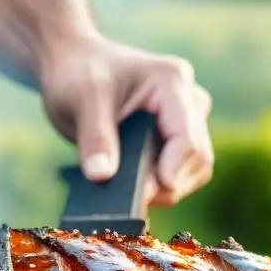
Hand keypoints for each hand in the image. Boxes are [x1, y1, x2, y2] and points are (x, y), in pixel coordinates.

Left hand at [39, 38, 213, 208]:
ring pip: (193, 171)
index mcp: (172, 82)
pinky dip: (159, 189)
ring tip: (125, 196)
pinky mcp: (175, 139)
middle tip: (128, 203)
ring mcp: (186, 121)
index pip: (187, 138)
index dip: (172, 171)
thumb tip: (102, 177)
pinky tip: (130, 194)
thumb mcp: (81, 99)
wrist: (73, 68)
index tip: (146, 195)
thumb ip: (95, 137)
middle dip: (167, 186)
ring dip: (165, 191)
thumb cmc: (77, 74)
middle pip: (197, 159)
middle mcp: (189, 100)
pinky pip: (179, 174)